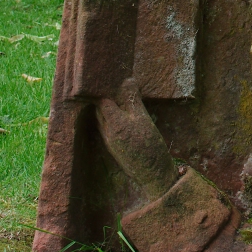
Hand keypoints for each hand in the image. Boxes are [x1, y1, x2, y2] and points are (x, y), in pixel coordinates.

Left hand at [97, 78, 177, 201]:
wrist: (152, 174)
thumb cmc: (149, 145)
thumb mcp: (144, 119)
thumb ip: (133, 100)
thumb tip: (127, 81)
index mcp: (114, 122)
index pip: (101, 100)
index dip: (103, 88)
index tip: (106, 77)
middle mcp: (107, 131)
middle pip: (99, 109)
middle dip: (102, 96)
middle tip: (109, 83)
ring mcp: (108, 140)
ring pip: (102, 118)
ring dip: (105, 107)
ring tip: (114, 94)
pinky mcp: (113, 146)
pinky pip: (106, 127)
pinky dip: (110, 117)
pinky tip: (119, 113)